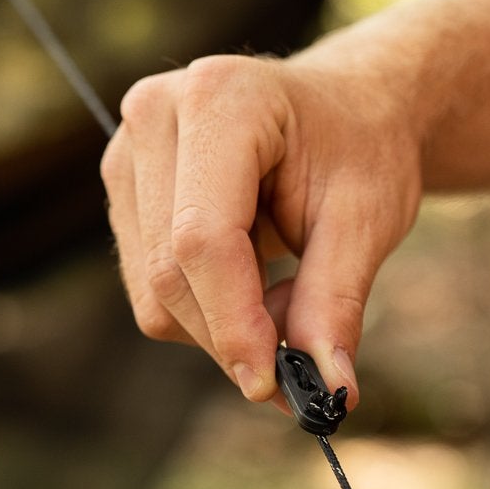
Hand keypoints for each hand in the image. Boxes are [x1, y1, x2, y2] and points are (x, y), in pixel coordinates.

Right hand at [100, 53, 423, 404]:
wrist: (344, 106)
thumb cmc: (360, 149)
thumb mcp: (367, 220)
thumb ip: (336, 303)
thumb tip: (329, 390)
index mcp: (220, 99)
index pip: (202, 236)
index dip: (233, 320)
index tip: (272, 383)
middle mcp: (155, 114)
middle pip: (169, 270)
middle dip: (229, 334)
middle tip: (296, 371)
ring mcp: (126, 151)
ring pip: (151, 290)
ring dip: (217, 323)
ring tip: (286, 295)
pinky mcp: (122, 188)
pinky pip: (146, 287)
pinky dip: (202, 308)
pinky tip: (250, 278)